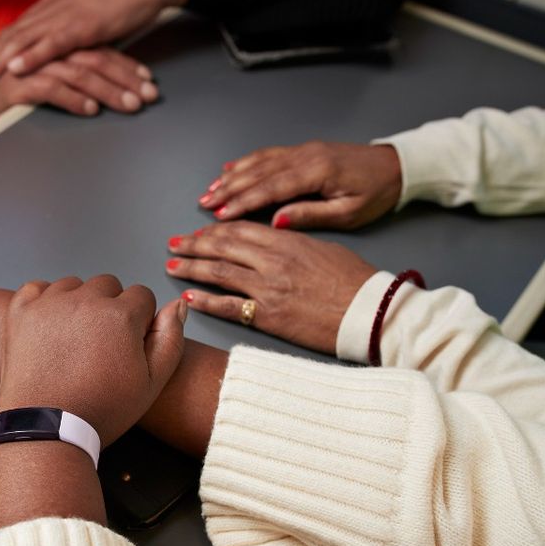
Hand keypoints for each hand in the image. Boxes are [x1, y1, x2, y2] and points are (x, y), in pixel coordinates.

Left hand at [0, 0, 181, 91]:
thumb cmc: (118, 2)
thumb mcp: (85, 20)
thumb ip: (66, 36)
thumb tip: (55, 54)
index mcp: (48, 12)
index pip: (13, 35)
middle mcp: (49, 13)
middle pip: (10, 39)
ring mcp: (64, 18)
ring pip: (22, 42)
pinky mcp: (82, 26)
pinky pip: (51, 43)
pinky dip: (31, 56)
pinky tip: (15, 68)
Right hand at [0, 48, 157, 130]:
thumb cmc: (16, 96)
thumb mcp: (51, 79)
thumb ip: (75, 76)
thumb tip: (109, 87)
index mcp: (58, 46)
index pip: (99, 52)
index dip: (125, 66)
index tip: (148, 82)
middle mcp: (47, 51)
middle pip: (95, 61)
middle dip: (125, 80)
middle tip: (148, 97)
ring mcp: (32, 66)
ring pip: (79, 74)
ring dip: (108, 91)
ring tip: (128, 105)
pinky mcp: (18, 84)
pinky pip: (52, 89)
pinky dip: (74, 100)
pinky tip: (91, 110)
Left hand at [0, 276, 185, 444]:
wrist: (48, 429)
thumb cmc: (101, 410)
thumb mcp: (151, 383)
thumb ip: (170, 339)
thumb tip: (177, 304)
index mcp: (121, 315)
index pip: (142, 296)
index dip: (139, 321)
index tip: (127, 345)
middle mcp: (85, 300)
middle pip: (108, 286)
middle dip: (110, 307)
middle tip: (100, 343)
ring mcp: (50, 304)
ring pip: (74, 285)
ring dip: (78, 302)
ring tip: (74, 338)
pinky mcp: (21, 312)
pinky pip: (38, 288)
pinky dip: (45, 301)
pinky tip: (51, 327)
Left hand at [167, 222, 375, 352]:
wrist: (372, 313)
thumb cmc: (356, 281)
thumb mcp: (324, 247)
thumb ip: (292, 240)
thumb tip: (272, 235)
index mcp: (287, 241)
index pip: (240, 230)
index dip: (215, 229)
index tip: (199, 231)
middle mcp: (272, 262)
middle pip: (222, 247)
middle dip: (194, 244)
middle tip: (175, 243)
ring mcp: (267, 289)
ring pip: (218, 272)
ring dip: (191, 267)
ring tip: (172, 264)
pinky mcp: (268, 316)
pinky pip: (227, 306)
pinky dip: (205, 300)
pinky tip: (188, 297)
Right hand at [198, 142, 401, 228]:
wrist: (396, 166)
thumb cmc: (376, 193)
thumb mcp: (349, 213)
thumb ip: (311, 215)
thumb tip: (276, 222)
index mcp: (316, 172)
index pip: (270, 188)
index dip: (242, 202)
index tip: (220, 215)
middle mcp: (305, 156)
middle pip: (257, 173)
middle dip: (227, 189)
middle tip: (203, 204)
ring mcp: (302, 150)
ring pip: (258, 162)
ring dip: (231, 176)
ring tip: (209, 191)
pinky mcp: (303, 150)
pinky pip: (267, 154)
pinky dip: (245, 163)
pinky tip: (229, 170)